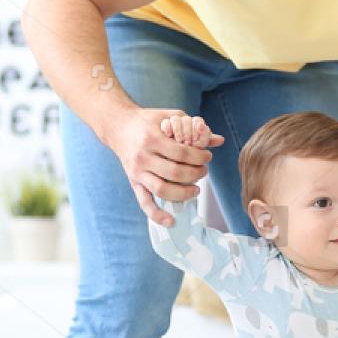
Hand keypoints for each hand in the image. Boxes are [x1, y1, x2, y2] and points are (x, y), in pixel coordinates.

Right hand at [108, 108, 224, 226]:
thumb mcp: (169, 116)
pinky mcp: (133, 182)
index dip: (199, 157)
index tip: (207, 157)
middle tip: (204, 171)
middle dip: (195, 174)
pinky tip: (170, 221)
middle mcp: (142, 157)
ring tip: (196, 190)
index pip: (182, 153)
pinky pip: (144, 202)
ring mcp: (137, 172)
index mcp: (151, 138)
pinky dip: (156, 215)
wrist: (118, 126)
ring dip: (183, 193)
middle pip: (175, 173)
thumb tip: (219, 140)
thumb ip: (193, 126)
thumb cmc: (147, 120)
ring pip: (162, 190)